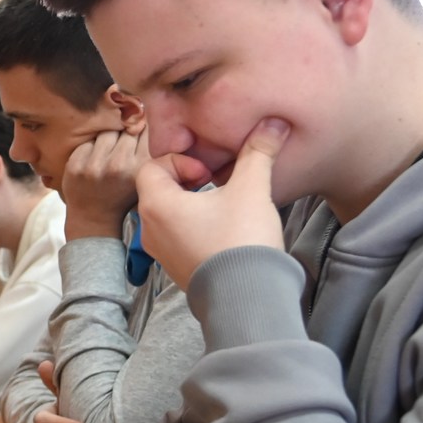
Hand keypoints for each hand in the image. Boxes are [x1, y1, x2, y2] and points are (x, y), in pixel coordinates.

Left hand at [60, 128, 150, 241]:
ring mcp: (94, 165)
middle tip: (121, 135)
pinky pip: (87, 142)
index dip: (138, 123)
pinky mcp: (75, 165)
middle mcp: (118, 164)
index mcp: (140, 167)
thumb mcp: (142, 175)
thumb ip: (146, 150)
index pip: (140, 129)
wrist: (95, 218)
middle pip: (122, 128)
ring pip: (104, 132)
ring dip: (107, 136)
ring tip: (108, 147)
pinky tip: (94, 157)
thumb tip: (141, 116)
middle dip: (123, 129)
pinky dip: (91, 146)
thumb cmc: (122, 195)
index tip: (135, 120)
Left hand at [134, 118, 289, 290]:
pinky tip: (224, 230)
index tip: (208, 171)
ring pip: (168, 214)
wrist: (247, 298)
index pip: (151, 166)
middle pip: (158, 189)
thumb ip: (257, 153)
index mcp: (156, 204)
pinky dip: (193, 227)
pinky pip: (177, 237)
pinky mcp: (175, 268)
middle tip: (215, 183)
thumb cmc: (241, 241)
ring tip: (223, 205)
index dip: (179, 161)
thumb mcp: (251, 190)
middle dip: (186, 181)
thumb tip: (272, 124)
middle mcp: (150, 228)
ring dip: (191, 204)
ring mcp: (161, 252)